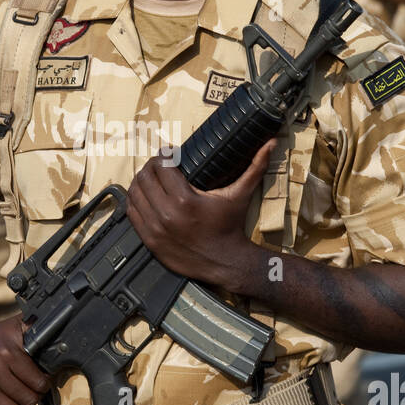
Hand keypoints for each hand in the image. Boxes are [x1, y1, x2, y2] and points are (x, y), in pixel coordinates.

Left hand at [125, 143, 273, 289]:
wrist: (225, 262)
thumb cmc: (231, 226)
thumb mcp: (241, 195)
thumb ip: (255, 167)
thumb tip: (272, 142)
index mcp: (185, 200)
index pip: (162, 166)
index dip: (164, 155)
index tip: (169, 153)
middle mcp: (166, 214)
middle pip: (144, 177)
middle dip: (151, 167)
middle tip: (160, 165)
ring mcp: (154, 229)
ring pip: (134, 194)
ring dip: (140, 182)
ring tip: (151, 178)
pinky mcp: (149, 241)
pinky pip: (132, 214)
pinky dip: (135, 201)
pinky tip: (144, 196)